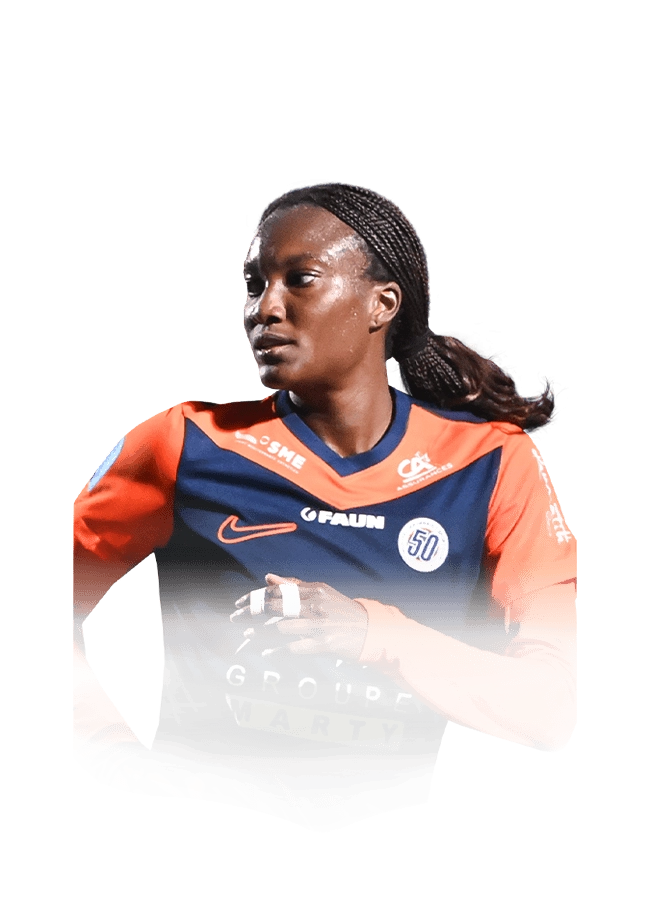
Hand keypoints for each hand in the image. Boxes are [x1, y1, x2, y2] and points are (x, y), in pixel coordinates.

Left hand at [229, 573, 368, 661]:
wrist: (370, 630)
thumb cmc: (341, 609)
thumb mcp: (321, 592)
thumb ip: (294, 585)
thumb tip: (267, 577)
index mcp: (315, 590)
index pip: (278, 591)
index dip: (256, 596)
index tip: (241, 602)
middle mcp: (316, 606)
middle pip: (276, 607)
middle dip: (252, 612)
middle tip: (236, 616)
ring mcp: (320, 627)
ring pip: (281, 629)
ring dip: (260, 633)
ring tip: (246, 634)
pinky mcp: (323, 645)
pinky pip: (294, 649)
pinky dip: (277, 651)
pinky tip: (266, 652)